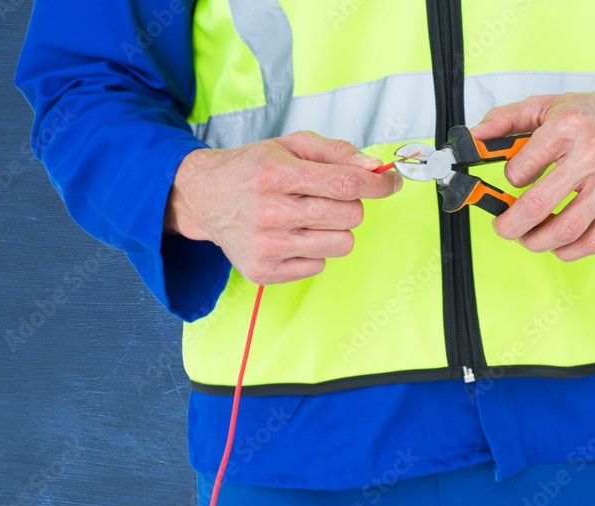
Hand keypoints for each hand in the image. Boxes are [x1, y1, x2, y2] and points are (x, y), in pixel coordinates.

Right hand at [165, 130, 401, 283]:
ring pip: (341, 244)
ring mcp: (267, 247)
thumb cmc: (252, 169)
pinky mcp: (264, 271)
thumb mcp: (289, 145)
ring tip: (310, 217)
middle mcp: (270, 213)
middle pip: (350, 216)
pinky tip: (292, 235)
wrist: (205, 198)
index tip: (388, 184)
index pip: (346, 184)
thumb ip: (335, 151)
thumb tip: (373, 168)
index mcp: (276, 174)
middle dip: (351, 204)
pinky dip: (314, 250)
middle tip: (329, 197)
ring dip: (335, 230)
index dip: (378, 185)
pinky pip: (319, 266)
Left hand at [471, 79, 594, 260]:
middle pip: (538, 205)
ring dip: (537, 242)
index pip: (520, 169)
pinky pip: (594, 241)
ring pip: (565, 229)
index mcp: (567, 126)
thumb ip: (505, 120)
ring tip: (528, 238)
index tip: (514, 181)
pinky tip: (558, 245)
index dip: (509, 182)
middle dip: (510, 226)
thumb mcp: (549, 105)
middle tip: (504, 227)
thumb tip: (470, 140)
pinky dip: (569, 251)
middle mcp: (592, 153)